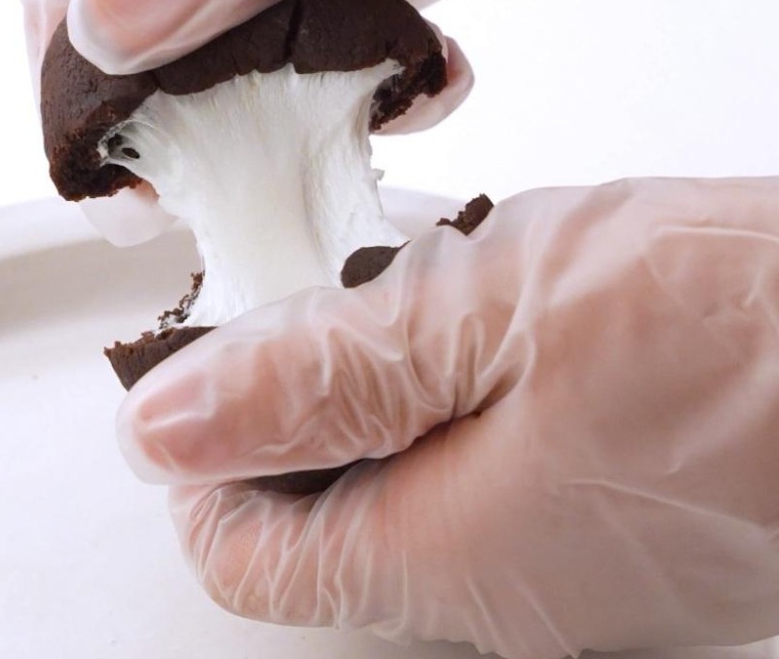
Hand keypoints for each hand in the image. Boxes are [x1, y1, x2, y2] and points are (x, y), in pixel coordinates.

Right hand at [19, 0, 778, 76]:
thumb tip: (110, 25)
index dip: (66, 34)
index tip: (93, 137)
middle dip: (171, 92)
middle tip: (193, 178)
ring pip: (263, 28)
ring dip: (286, 97)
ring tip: (311, 143)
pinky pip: (364, 35)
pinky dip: (385, 77)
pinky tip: (424, 84)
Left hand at [118, 177, 778, 657]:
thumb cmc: (729, 325)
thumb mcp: (484, 316)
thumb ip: (317, 377)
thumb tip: (165, 427)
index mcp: (444, 562)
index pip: (245, 555)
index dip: (203, 453)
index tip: (213, 353)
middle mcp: (499, 596)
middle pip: (323, 518)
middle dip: (302, 401)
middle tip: (338, 294)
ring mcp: (567, 569)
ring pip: (406, 481)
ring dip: (388, 385)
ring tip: (435, 292)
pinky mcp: (617, 524)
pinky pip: (487, 466)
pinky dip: (461, 391)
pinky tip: (507, 319)